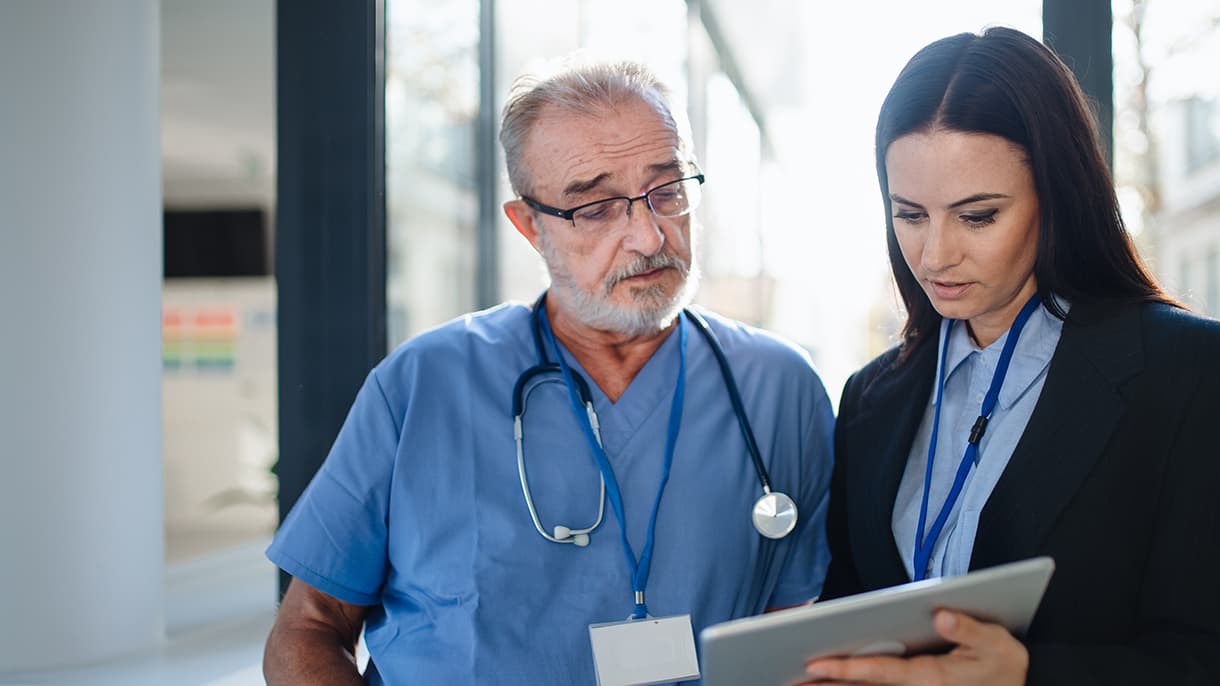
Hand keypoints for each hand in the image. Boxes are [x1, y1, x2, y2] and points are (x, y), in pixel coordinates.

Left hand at [796, 610, 1027, 684]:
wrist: (1022, 685)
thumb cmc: (1005, 665)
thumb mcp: (998, 644)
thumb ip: (970, 629)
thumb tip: (942, 615)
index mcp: (932, 678)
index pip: (880, 673)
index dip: (846, 668)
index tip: (815, 664)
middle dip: (825, 684)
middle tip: (786, 680)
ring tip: (798, 682)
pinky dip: (852, 685)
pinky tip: (829, 681)